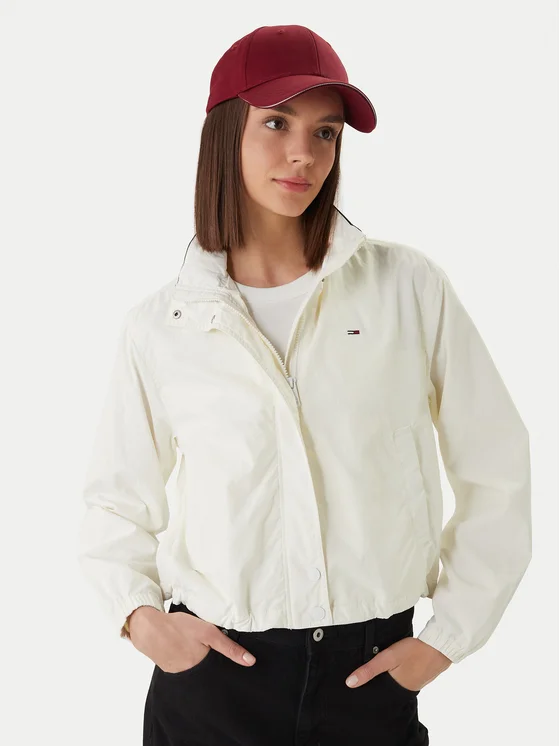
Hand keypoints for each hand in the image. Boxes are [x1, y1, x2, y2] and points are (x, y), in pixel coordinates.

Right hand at [128, 606, 256, 673]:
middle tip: (203, 646)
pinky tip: (181, 647)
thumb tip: (250, 661)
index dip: (223, 666)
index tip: (225, 659)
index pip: (218, 671)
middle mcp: (190, 674)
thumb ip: (229, 647)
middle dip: (209, 663)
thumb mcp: (208, 632)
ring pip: (193, 669)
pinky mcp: (167, 668)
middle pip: (206, 671)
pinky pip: (181, 667)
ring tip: (191, 645)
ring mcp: (177, 673)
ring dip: (196, 661)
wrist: (147, 628)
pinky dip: (184, 659)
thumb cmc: (178, 627)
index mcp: (201, 666)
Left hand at [345, 635, 451, 690]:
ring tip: (379, 668)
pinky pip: (406, 677)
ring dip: (389, 677)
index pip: (377, 694)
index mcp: (396, 690)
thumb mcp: (388, 657)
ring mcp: (416, 684)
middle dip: (377, 683)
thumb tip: (349, 683)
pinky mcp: (421, 676)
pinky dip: (399, 672)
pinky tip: (396, 665)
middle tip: (363, 674)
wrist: (440, 646)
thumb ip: (370, 670)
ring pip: (396, 682)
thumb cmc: (413, 651)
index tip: (355, 685)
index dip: (367, 689)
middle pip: (386, 689)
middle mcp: (406, 691)